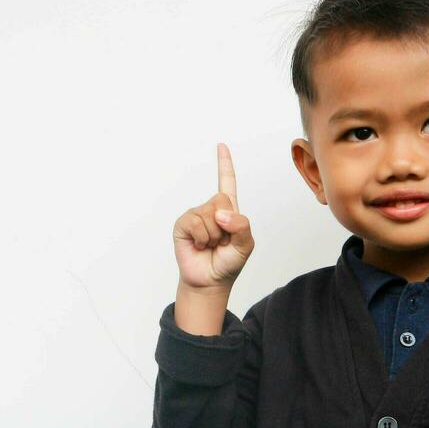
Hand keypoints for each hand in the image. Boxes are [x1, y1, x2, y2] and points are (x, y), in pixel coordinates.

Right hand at [173, 143, 255, 289]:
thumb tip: (220, 213)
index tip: (221, 146)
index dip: (224, 164)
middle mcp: (210, 209)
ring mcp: (195, 215)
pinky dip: (200, 237)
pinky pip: (195, 223)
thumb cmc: (228, 263)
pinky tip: (198, 245)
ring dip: (213, 236)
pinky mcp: (183, 224)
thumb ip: (241, 226)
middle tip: (221, 241)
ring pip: (209, 215)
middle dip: (226, 225)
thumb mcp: (245, 245)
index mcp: (228, 211)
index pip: (227, 182)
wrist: (209, 281)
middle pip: (222, 201)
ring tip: (209, 245)